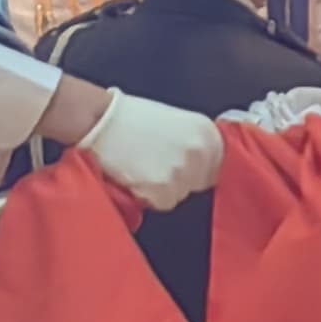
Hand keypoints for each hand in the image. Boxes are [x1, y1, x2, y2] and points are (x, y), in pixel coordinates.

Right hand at [84, 90, 224, 210]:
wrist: (100, 120)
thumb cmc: (132, 118)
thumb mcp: (177, 122)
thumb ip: (196, 142)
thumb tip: (206, 164)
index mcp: (207, 132)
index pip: (220, 165)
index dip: (198, 169)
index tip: (183, 165)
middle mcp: (200, 152)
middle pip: (199, 182)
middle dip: (181, 179)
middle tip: (155, 161)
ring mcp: (182, 172)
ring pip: (180, 194)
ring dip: (163, 188)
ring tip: (142, 164)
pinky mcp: (162, 189)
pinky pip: (162, 203)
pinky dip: (148, 196)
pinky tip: (135, 175)